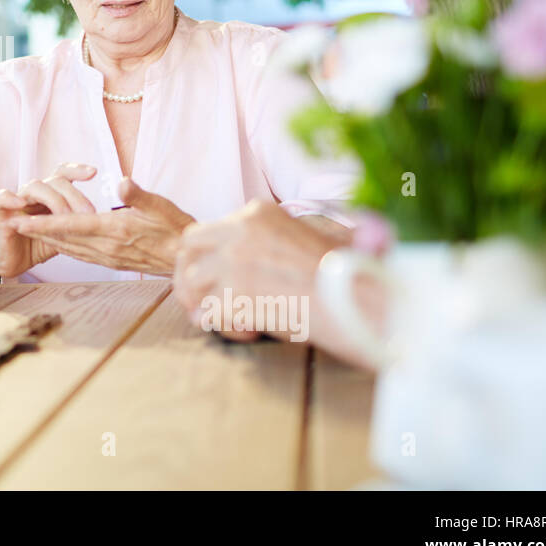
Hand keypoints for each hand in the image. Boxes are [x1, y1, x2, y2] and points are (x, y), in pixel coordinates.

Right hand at [0, 163, 98, 278]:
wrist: (12, 260)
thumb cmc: (39, 243)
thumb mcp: (65, 234)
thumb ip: (79, 224)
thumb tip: (108, 221)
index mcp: (50, 195)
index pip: (63, 173)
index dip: (77, 170)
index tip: (94, 172)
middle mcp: (34, 193)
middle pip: (56, 180)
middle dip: (74, 196)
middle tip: (88, 214)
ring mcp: (17, 201)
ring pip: (35, 186)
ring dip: (53, 200)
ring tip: (64, 218)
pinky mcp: (0, 213)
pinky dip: (9, 197)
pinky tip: (20, 203)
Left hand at [8, 177, 194, 274]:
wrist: (188, 261)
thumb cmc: (177, 228)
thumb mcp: (162, 206)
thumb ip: (139, 195)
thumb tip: (121, 182)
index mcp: (115, 229)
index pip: (71, 225)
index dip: (43, 222)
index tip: (20, 219)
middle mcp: (107, 246)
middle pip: (63, 238)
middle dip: (36, 231)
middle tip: (10, 224)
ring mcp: (109, 257)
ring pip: (70, 248)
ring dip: (46, 240)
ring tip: (26, 232)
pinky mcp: (113, 262)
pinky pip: (82, 255)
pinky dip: (64, 248)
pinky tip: (57, 244)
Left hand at [172, 200, 349, 345]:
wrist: (357, 298)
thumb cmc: (340, 275)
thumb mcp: (300, 239)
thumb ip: (265, 244)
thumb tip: (230, 267)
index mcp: (257, 212)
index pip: (208, 231)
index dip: (208, 259)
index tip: (217, 279)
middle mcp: (240, 229)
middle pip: (188, 248)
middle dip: (189, 276)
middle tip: (200, 303)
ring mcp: (234, 260)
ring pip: (192, 283)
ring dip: (206, 306)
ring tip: (233, 322)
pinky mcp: (234, 292)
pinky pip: (209, 314)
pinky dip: (224, 328)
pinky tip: (250, 333)